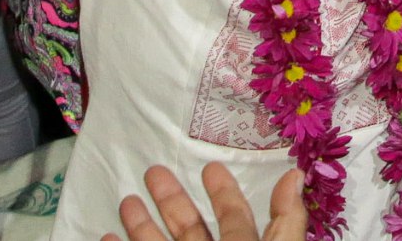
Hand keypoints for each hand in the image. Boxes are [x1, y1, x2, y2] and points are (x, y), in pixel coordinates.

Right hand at [106, 165, 305, 240]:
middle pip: (190, 230)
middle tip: (154, 171)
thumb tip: (296, 175)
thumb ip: (285, 223)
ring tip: (126, 201)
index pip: (235, 220)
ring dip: (141, 226)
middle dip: (172, 201)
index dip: (225, 194)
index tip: (210, 167)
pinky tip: (106, 235)